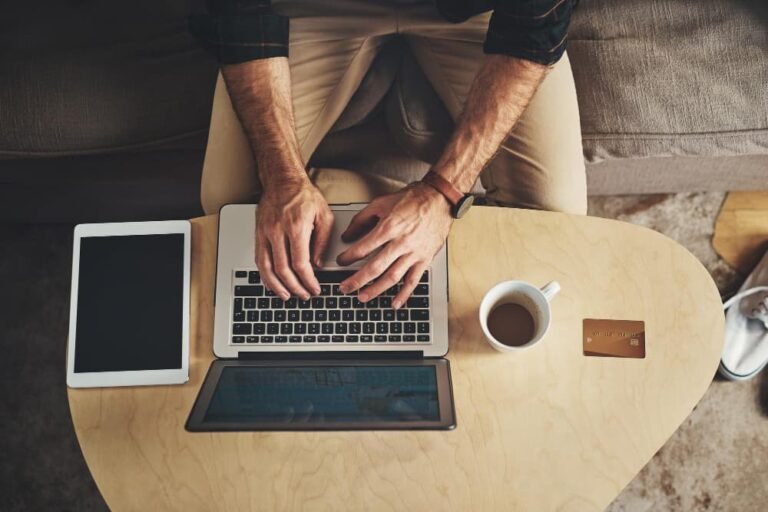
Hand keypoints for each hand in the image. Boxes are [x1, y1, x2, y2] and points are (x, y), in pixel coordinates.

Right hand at [256, 176, 333, 299]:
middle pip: (283, 270)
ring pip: (266, 268)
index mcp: (296, 227)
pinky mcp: (258, 233)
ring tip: (286, 295)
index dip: (308, 281)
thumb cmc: (304, 195)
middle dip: (294, 287)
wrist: (283, 179)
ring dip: (276, 286)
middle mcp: (277, 231)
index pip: (300, 264)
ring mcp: (265, 233)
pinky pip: (258, 259)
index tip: (314, 288)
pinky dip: (264, 275)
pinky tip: (272, 282)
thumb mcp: (324, 215)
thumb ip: (322, 242)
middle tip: (303, 295)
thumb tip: (317, 264)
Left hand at [336, 183, 452, 308]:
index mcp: (389, 227)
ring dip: (375, 290)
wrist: (440, 199)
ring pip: (392, 277)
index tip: (341, 262)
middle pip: (375, 267)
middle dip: (357, 280)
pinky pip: (413, 280)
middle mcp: (401, 242)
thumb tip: (347, 235)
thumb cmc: (413, 199)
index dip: (348, 257)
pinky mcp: (425, 259)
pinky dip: (404, 294)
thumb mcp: (382, 203)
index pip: (363, 248)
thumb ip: (362, 219)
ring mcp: (414, 253)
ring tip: (362, 297)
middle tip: (344, 288)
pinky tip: (394, 303)